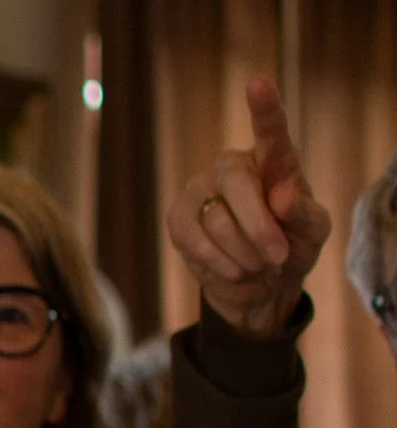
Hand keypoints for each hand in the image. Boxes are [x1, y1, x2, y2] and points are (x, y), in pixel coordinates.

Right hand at [166, 75, 331, 339]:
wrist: (259, 282)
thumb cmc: (291, 246)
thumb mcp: (312, 233)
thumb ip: (302, 214)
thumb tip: (281, 197)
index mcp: (274, 160)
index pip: (271, 132)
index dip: (264, 109)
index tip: (258, 83)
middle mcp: (233, 167)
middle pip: (238, 185)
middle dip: (260, 227)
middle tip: (278, 257)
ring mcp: (201, 190)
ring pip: (217, 220)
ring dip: (244, 252)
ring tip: (259, 265)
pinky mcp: (179, 218)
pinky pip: (194, 239)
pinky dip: (219, 261)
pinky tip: (236, 269)